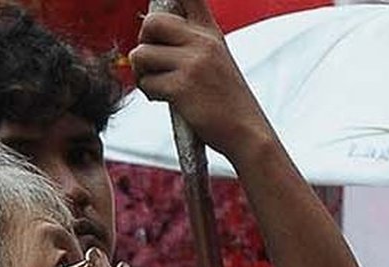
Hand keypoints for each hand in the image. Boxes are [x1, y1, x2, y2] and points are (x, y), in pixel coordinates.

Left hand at [128, 0, 273, 160]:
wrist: (247, 132)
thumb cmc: (226, 102)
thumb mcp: (217, 61)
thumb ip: (191, 43)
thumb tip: (150, 30)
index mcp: (210, 33)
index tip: (165, 8)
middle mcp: (203, 42)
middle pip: (152, 22)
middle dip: (143, 43)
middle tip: (152, 62)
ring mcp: (193, 63)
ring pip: (141, 54)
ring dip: (142, 73)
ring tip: (158, 85)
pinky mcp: (182, 87)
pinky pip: (146, 82)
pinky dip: (150, 93)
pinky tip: (165, 99)